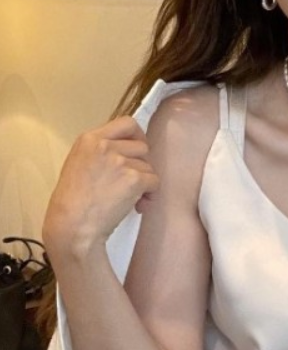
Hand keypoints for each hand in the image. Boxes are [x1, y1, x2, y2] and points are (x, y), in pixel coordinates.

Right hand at [43, 116, 159, 260]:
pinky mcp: (134, 179)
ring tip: (131, 198)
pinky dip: (150, 195)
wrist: (72, 226)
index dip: (138, 136)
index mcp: (89, 139)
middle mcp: (105, 145)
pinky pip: (154, 182)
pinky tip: (138, 206)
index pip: (126, 123)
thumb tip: (127, 151)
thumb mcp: (78, 164)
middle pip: (142, 147)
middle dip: (141, 165)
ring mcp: (120, 161)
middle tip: (131, 182)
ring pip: (149, 167)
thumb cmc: (72, 202)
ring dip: (144, 183)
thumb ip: (100, 152)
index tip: (137, 150)